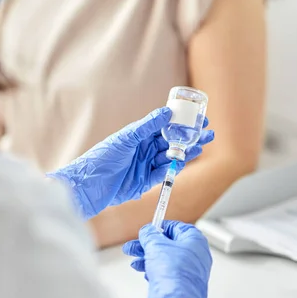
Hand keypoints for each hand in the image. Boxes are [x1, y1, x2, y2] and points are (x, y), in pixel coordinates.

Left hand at [47, 107, 213, 219]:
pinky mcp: (144, 182)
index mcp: (138, 136)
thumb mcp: (126, 138)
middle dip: (190, 138)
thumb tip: (166, 111)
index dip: (181, 123)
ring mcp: (144, 165)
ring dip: (186, 152)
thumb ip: (147, 126)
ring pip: (170, 157)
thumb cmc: (101, 158)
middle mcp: (142, 150)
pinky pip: (162, 173)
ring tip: (201, 145)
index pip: (164, 126)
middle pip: (171, 142)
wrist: (88, 185)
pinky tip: (184, 160)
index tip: (198, 118)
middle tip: (208, 133)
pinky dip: (173, 167)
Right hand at [122, 221, 211, 297]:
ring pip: (165, 258)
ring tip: (134, 259)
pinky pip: (167, 271)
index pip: (176, 227)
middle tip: (135, 245)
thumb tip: (147, 231)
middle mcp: (195, 254)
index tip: (148, 230)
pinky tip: (143, 270)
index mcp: (195, 240)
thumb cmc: (173, 273)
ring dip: (148, 257)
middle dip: (148, 245)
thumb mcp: (156, 246)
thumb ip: (150, 235)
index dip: (159, 227)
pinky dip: (155, 269)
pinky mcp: (183, 283)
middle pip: (168, 244)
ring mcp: (190, 270)